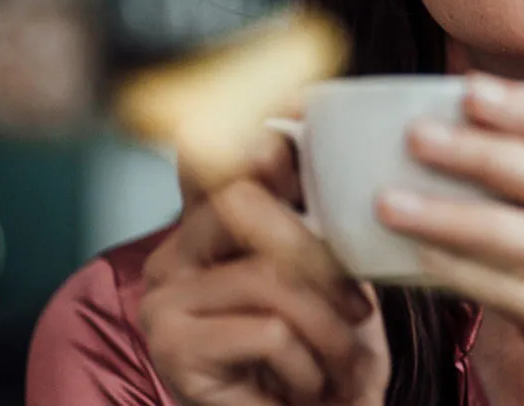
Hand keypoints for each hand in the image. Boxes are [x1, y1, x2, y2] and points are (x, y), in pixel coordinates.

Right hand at [141, 136, 390, 405]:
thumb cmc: (316, 356)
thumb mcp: (323, 279)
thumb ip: (311, 222)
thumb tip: (312, 141)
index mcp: (203, 230)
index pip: (215, 161)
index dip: (258, 145)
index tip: (300, 161)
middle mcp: (170, 258)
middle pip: (242, 204)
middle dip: (318, 254)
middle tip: (359, 308)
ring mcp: (164, 303)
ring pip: (268, 278)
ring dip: (328, 328)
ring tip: (344, 362)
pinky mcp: (175, 350)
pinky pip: (269, 332)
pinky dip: (309, 364)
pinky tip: (310, 387)